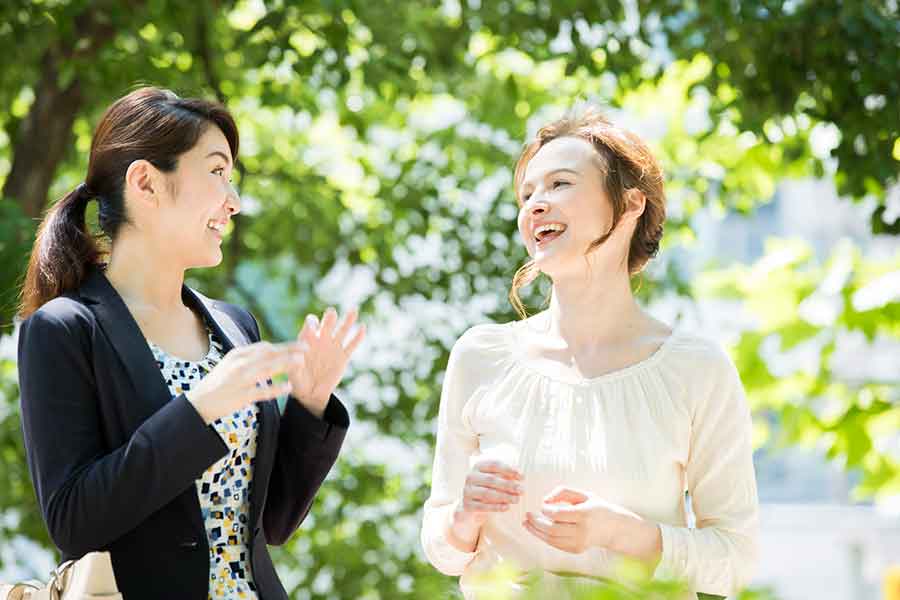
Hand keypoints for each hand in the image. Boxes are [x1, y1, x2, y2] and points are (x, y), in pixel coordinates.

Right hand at [186, 342, 301, 423]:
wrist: (199, 403)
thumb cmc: (217, 384)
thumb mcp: (230, 364)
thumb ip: (248, 358)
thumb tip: (268, 351)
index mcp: (237, 354)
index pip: (264, 347)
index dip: (283, 345)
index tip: (297, 344)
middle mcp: (239, 364)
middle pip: (269, 353)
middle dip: (289, 350)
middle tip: (307, 348)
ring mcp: (240, 380)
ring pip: (268, 368)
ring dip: (286, 363)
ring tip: (302, 362)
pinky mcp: (241, 396)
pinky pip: (263, 391)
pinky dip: (277, 389)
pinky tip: (289, 388)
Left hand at [288, 307, 365, 416]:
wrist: (312, 392)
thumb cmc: (298, 381)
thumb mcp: (294, 374)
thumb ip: (295, 366)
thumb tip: (298, 360)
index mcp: (307, 340)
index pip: (310, 326)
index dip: (311, 324)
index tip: (313, 327)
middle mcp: (321, 339)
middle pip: (327, 324)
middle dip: (329, 318)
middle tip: (332, 313)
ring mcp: (333, 346)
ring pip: (342, 330)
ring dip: (348, 320)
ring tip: (354, 310)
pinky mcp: (343, 356)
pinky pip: (351, 345)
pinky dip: (357, 337)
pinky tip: (363, 327)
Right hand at [448, 459, 522, 550]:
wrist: (471, 508)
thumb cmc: (487, 490)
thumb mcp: (495, 481)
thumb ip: (506, 477)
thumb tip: (521, 476)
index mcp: (479, 466)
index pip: (494, 465)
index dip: (509, 470)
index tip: (522, 476)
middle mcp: (471, 476)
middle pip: (491, 479)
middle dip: (508, 485)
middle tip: (522, 490)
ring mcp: (467, 491)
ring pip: (487, 493)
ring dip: (504, 496)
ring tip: (517, 499)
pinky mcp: (467, 504)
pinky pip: (483, 506)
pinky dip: (496, 507)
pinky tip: (507, 507)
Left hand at [523, 486, 645, 554]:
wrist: (614, 528)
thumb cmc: (597, 508)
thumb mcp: (583, 494)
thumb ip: (563, 492)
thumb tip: (545, 500)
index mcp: (584, 514)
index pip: (557, 514)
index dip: (545, 510)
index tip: (542, 506)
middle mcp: (582, 531)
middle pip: (552, 529)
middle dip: (536, 523)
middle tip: (527, 515)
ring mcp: (579, 543)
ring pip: (551, 539)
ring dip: (536, 532)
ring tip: (527, 524)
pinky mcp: (576, 550)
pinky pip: (556, 545)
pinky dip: (544, 538)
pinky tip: (538, 531)